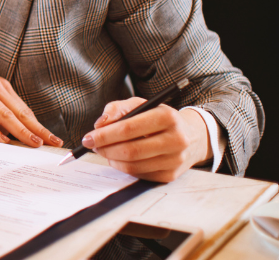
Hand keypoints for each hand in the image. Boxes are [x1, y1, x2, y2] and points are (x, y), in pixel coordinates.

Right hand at [0, 42, 61, 147]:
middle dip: (38, 129)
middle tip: (54, 143)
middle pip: (20, 112)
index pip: (23, 109)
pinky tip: (1, 138)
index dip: (39, 125)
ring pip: (4, 114)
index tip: (52, 137)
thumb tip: (5, 128)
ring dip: (21, 130)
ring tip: (34, 143)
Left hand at [82, 97, 209, 182]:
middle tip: (92, 146)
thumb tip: (99, 124)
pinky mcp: (171, 175)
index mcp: (168, 117)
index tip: (88, 137)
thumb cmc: (157, 118)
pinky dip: (123, 168)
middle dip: (105, 149)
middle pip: (130, 150)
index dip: (104, 135)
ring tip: (104, 151)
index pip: (129, 128)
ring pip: (133, 165)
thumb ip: (117, 109)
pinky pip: (139, 174)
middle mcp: (176, 139)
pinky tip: (119, 159)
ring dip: (112, 160)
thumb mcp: (140, 104)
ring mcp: (175, 160)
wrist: (190, 136)